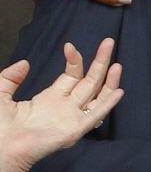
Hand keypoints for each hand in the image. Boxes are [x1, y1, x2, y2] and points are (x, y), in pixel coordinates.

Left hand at [0, 38, 123, 171]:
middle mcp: (66, 106)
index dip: (74, 59)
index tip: (69, 46)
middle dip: (100, 61)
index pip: (72, 74)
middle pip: (90, 80)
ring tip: (117, 64)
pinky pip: (95, 115)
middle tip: (109, 42)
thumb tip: (25, 63)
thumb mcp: (0, 95)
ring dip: (109, 80)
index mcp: (51, 98)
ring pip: (97, 96)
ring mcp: (71, 118)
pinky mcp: (74, 130)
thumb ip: (10, 78)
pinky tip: (118, 92)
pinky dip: (108, 104)